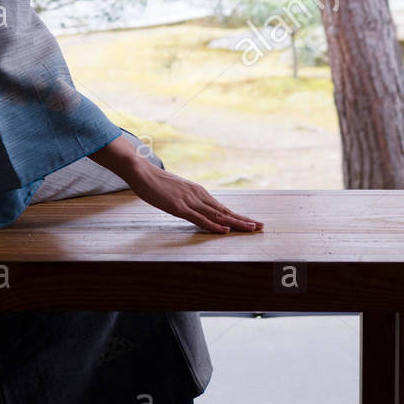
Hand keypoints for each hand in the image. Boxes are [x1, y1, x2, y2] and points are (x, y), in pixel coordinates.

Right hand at [124, 157, 263, 234]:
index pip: (222, 208)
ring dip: (235, 223)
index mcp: (199, 192)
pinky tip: (224, 231)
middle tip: (261, 227)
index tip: (252, 222)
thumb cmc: (157, 183)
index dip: (238, 216)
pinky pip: (200, 219)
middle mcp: (198, 196)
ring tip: (250, 229)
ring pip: (217, 216)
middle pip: (224, 211)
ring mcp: (190, 201)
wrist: (142, 172)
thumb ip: (188, 198)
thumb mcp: (177, 190)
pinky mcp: (179, 207)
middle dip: (243, 220)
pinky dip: (214, 226)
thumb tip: (195, 207)